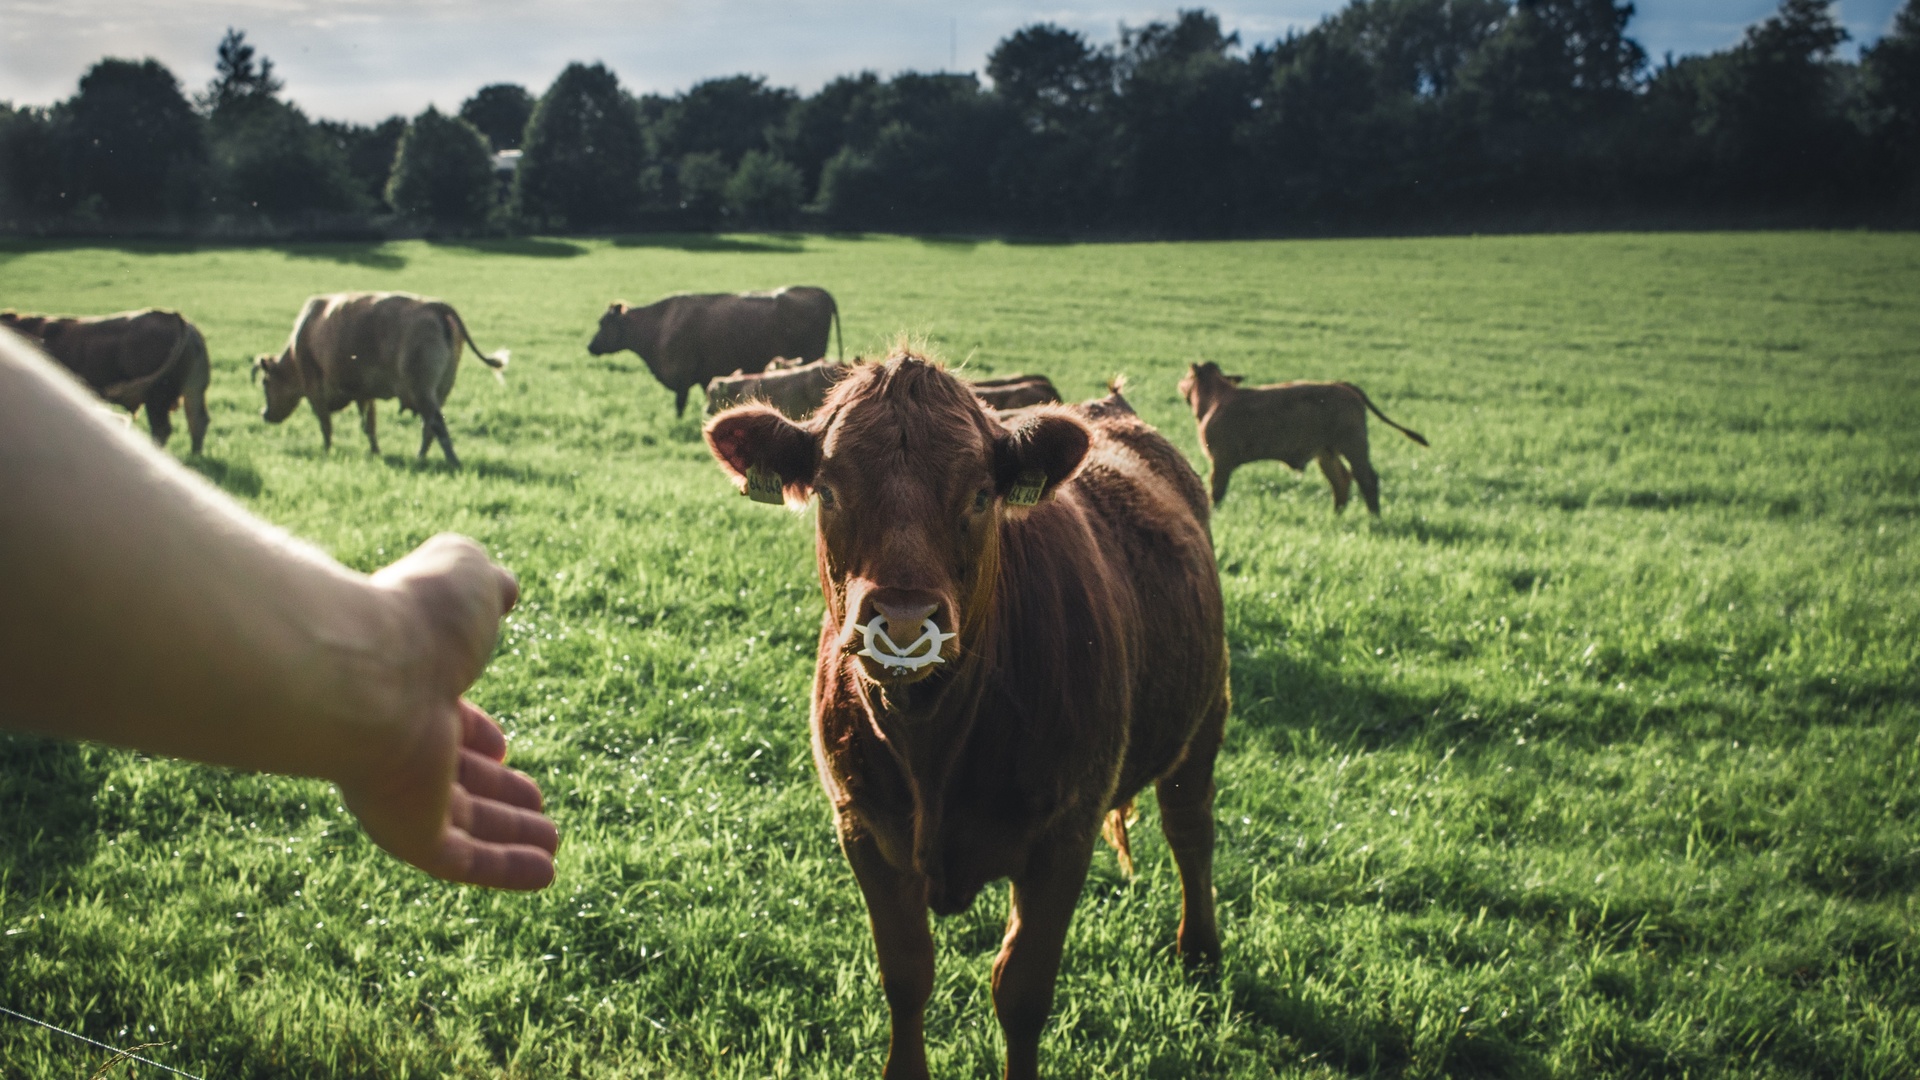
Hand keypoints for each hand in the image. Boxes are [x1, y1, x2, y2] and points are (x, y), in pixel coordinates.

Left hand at [340, 534, 558, 889]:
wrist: (366, 670)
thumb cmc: (414, 619)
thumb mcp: (464, 578)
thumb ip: (485, 582)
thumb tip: (505, 587)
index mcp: (409, 686)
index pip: (444, 720)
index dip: (477, 734)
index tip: (505, 744)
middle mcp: (402, 741)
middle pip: (455, 777)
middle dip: (496, 789)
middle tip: (536, 800)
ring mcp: (404, 791)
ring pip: (464, 825)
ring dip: (510, 835)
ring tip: (554, 845)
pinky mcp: (409, 833)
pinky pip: (463, 863)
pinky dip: (505, 871)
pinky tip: (546, 876)